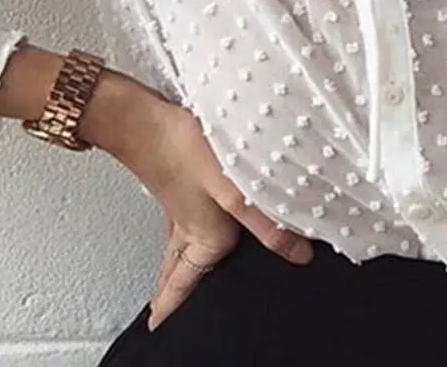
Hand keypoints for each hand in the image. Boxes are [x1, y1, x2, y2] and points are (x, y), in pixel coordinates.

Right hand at [84, 74, 313, 331]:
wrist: (146, 120)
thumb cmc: (187, 154)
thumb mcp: (237, 192)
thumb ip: (269, 225)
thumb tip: (299, 255)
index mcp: (201, 238)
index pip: (184, 282)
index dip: (173, 304)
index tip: (159, 325)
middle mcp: (188, 225)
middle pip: (176, 267)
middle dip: (171, 289)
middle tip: (161, 308)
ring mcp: (180, 203)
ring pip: (176, 244)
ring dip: (174, 262)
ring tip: (173, 273)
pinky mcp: (179, 181)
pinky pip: (179, 219)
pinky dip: (180, 231)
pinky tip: (190, 218)